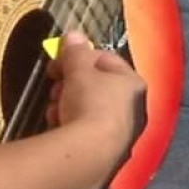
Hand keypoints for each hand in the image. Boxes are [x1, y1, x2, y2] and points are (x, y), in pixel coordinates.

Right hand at [44, 31, 146, 175]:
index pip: (107, 60)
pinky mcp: (109, 153)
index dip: (81, 56)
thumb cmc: (90, 102)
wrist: (90, 154)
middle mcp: (134, 108)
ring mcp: (123, 133)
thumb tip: (74, 35)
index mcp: (133, 84)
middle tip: (55, 84)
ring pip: (90, 110)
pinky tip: (58, 126)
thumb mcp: (78, 70)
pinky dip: (72, 125)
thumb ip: (76, 51)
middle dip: (72, 82)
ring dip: (68, 104)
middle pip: (98, 86)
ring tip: (54, 108)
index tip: (60, 59)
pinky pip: (87, 131)